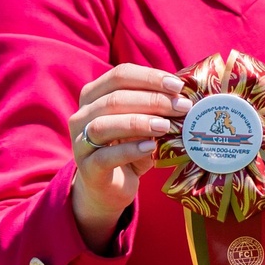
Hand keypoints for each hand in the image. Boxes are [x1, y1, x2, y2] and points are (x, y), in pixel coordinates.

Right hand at [68, 64, 190, 249]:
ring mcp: (80, 142)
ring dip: (138, 122)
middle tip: (182, 107)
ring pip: (104, 124)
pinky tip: (150, 147)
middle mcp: (82, 115)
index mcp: (93, 95)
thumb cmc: (128, 149)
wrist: (109, 188)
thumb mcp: (142, 125)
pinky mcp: (87, 169)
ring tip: (166, 126)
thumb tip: (185, 97)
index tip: (178, 86)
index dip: (150, 77)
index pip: (120, 76)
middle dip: (152, 100)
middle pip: (114, 98)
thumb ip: (155, 110)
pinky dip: (129, 150)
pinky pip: (105, 156)